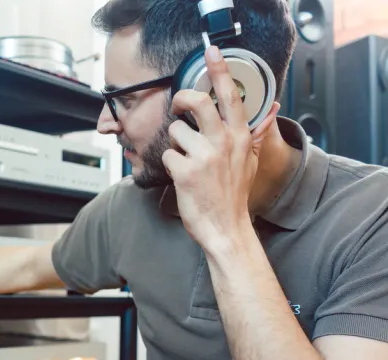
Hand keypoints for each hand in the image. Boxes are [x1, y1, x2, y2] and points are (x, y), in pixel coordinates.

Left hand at [162, 46, 278, 251]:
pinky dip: (170, 165)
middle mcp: (224, 141)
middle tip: (179, 106)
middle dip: (181, 99)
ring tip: (186, 159)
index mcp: (241, 136)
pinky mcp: (186, 171)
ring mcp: (205, 155)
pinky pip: (167, 154)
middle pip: (196, 101)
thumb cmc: (234, 195)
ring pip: (176, 130)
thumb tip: (271, 110)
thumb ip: (256, 134)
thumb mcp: (251, 161)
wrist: (226, 228)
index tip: (212, 52)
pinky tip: (182, 176)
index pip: (231, 95)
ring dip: (175, 144)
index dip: (220, 70)